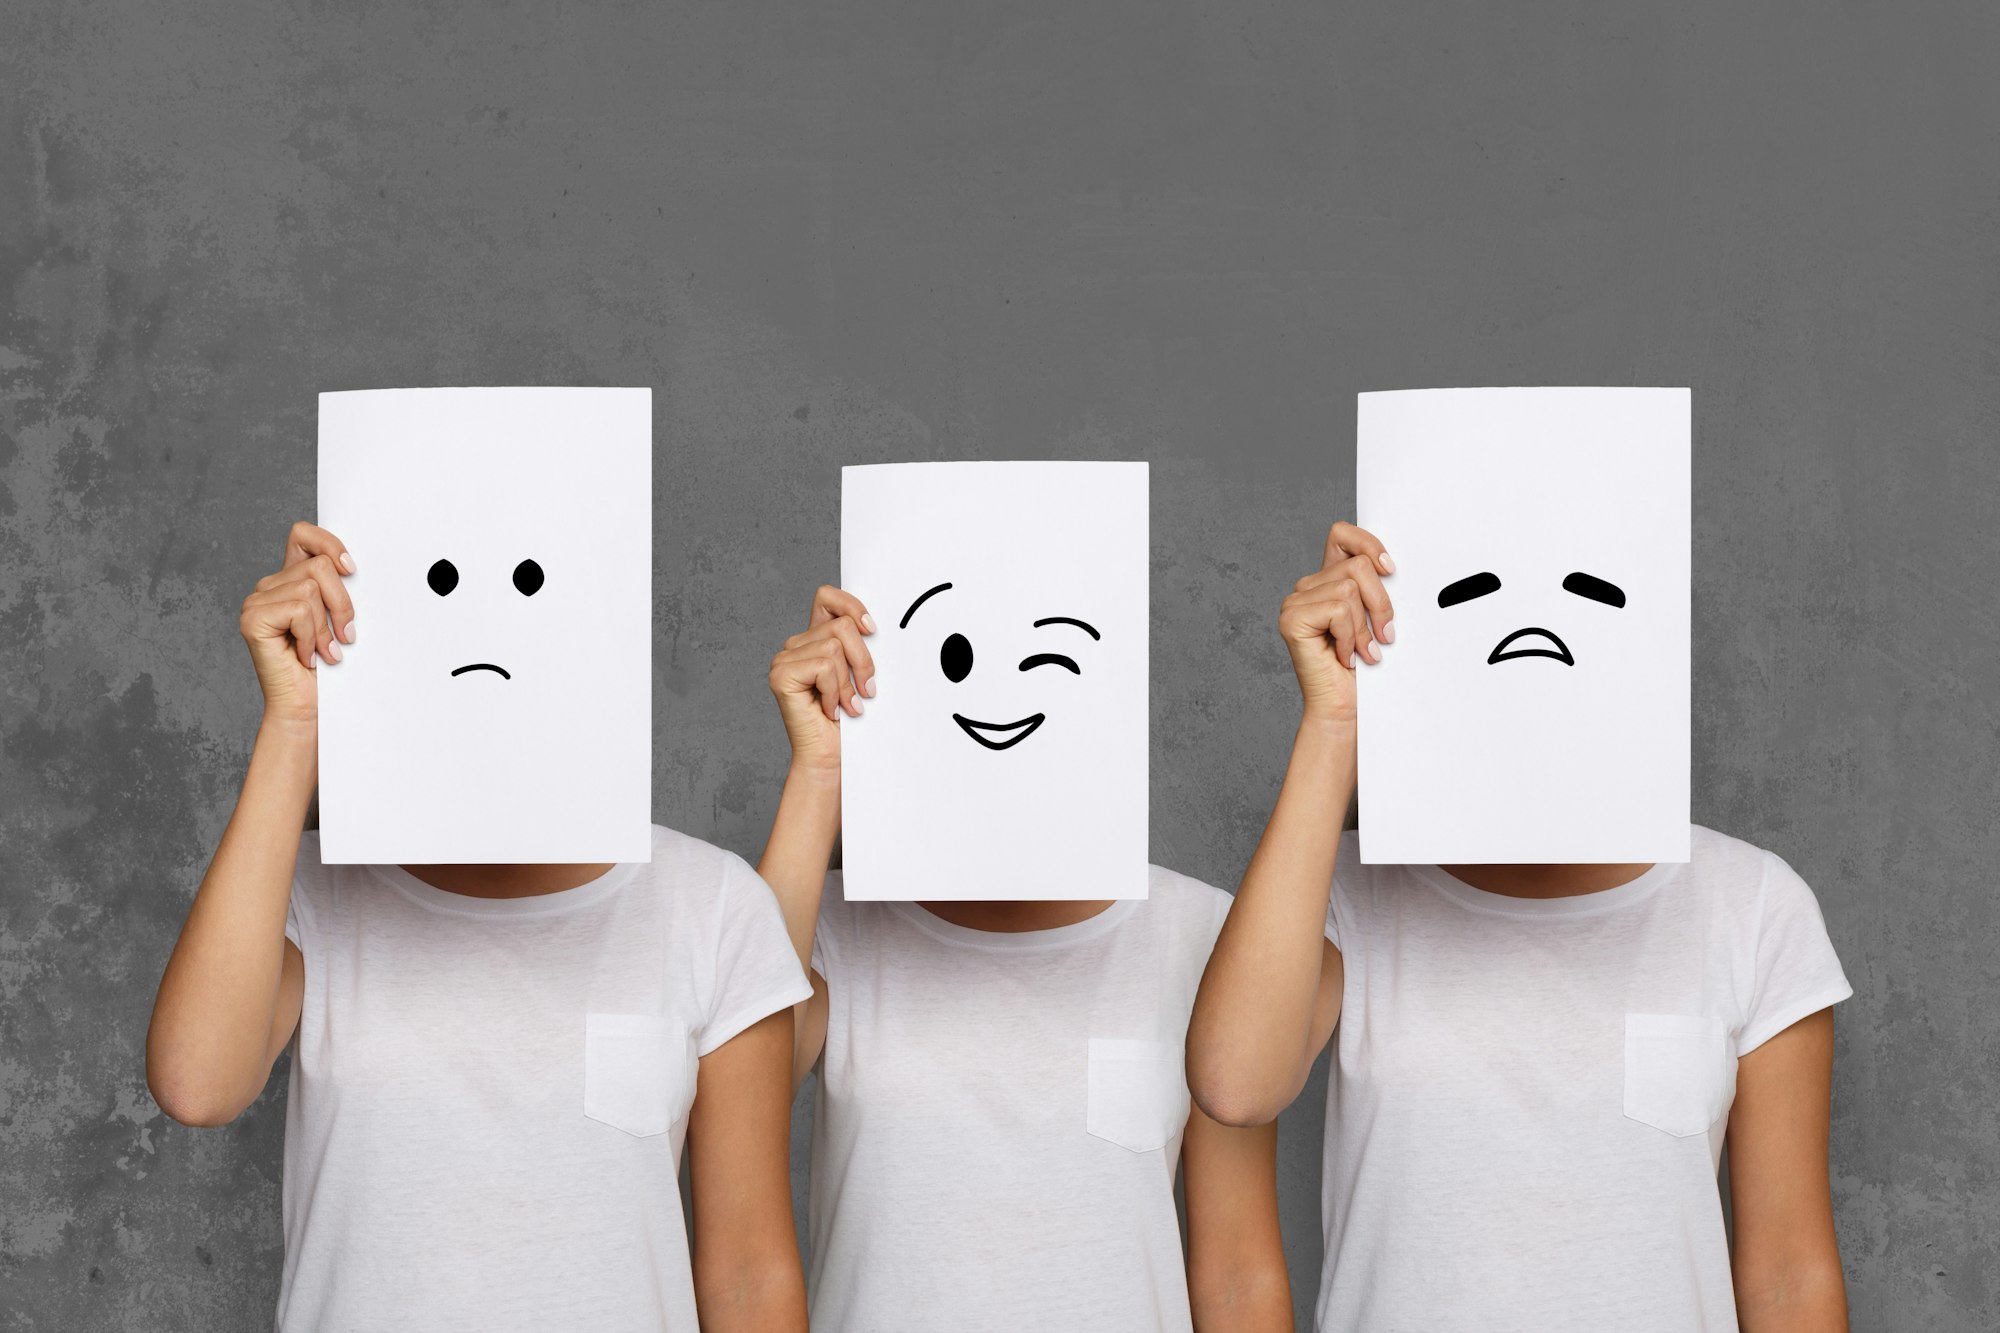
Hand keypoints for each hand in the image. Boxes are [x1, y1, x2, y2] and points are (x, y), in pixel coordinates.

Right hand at [237, 522, 356, 728]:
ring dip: (327, 626)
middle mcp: (269, 587)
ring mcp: (256, 602)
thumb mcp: (341, 619)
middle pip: (319, 564)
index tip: (351, 570)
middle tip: (344, 636)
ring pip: (311, 587)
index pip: (303, 534)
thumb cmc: (329, 667)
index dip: (329, 544)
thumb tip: (355, 566)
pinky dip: (312, 636)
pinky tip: (307, 656)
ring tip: (324, 650)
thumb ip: (340, 588)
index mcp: (289, 580)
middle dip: (343, 603)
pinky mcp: (253, 619)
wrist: (308, 708)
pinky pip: (300, 609)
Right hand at [767, 586, 875, 772]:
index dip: (851, 605)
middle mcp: (796, 645)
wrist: (831, 758)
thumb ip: (860, 647)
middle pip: (841, 624)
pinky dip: (835, 691)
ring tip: (846, 705)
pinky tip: (830, 709)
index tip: (871, 630)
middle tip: (866, 691)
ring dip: (848, 683)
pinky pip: (824, 666)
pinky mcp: (781, 675)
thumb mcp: (861, 675)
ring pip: (835, 646)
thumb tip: (875, 626)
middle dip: (863, 660)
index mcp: (814, 639)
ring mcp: (784, 659)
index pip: (828, 596)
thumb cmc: (849, 721)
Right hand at [1277, 522, 1393, 726]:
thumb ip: (1376, 588)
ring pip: (1350, 587)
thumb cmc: (1365, 669)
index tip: (1390, 570)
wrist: (1345, 709)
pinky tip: (1345, 656)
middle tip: (1384, 636)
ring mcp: (1295, 602)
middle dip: (1381, 603)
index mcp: (1327, 580)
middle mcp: (1308, 587)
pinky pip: (1338, 609)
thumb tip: (1392, 567)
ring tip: (1362, 651)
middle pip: (1357, 564)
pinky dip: (1350, 636)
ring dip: (1365, 627)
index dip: (1368, 544)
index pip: (1342, 534)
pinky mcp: (1292, 618)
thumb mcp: (1378, 619)